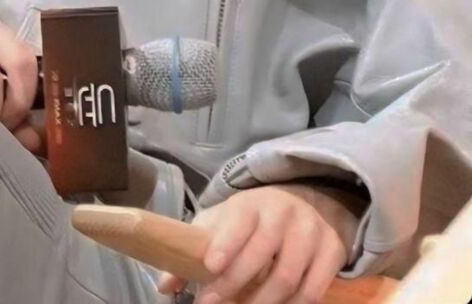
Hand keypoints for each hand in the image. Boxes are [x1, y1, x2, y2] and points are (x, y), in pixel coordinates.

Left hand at [156, 183, 362, 303]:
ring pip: (288, 276)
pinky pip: (314, 289)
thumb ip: (193, 250)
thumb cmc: (251, 220)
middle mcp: (283, 212)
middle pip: (262, 253)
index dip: (226, 243)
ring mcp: (311, 230)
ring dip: (264, 303)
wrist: (303, 202)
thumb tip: (164, 286)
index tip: (210, 267)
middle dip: (235, 285)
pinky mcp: (332, 249)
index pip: (238, 220)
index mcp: (251, 204)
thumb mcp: (220, 224)